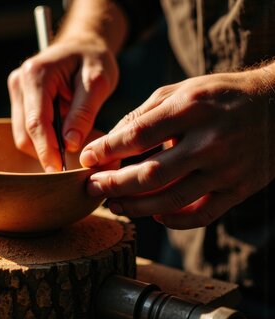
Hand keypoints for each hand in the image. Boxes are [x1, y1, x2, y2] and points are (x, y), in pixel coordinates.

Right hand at [7, 36, 118, 171]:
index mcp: (36, 74)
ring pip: (23, 136)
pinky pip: (27, 131)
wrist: (82, 45)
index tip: (58, 171)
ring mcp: (16, 92)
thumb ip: (83, 113)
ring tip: (72, 147)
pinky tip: (62, 139)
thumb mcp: (98, 81)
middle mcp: (19, 83)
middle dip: (46, 152)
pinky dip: (44, 141)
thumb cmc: (92, 58)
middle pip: (25, 133)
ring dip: (45, 147)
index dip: (46, 150)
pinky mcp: (20, 102)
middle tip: (71, 167)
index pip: (36, 122)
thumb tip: (70, 145)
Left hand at [80, 68, 274, 228]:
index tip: (86, 159)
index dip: (106, 151)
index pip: (138, 136)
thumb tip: (109, 142)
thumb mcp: (181, 91)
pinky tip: (154, 216)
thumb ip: (143, 114)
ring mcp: (227, 169)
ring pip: (171, 200)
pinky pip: (201, 215)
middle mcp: (210, 141)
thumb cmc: (220, 96)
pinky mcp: (239, 190)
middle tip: (92, 188)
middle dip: (113, 185)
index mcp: (192, 109)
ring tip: (114, 204)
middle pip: (150, 174)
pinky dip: (173, 221)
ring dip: (134, 207)